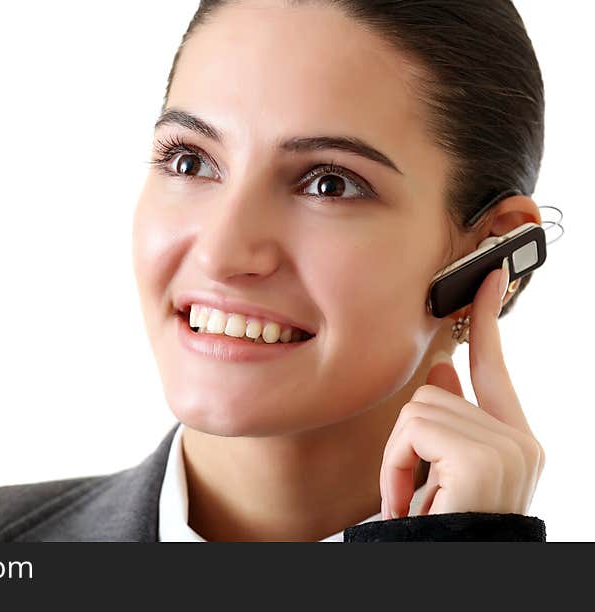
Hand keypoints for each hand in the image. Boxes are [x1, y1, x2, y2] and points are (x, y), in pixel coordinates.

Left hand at [380, 259, 545, 519]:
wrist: (452, 570)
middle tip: (414, 490)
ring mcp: (506, 448)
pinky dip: (396, 466)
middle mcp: (520, 442)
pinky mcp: (481, 455)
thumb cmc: (443, 530)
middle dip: (409, 442)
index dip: (489, 321)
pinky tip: (409, 499)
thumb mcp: (444, 473)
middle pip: (435, 392)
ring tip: (414, 499)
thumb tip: (442, 368)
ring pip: (419, 408)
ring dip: (400, 458)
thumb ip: (449, 418)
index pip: (496, 369)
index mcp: (514, 442)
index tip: (488, 275)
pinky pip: (411, 429)